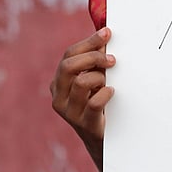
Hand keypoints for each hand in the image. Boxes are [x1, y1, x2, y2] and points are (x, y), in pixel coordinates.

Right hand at [49, 27, 116, 169]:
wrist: (102, 138)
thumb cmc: (100, 102)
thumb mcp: (95, 79)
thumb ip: (96, 60)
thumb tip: (105, 35)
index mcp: (59, 81)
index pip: (69, 54)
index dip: (89, 42)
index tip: (107, 33)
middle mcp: (59, 96)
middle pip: (69, 66)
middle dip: (93, 57)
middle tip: (112, 60)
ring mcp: (69, 111)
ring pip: (81, 82)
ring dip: (99, 77)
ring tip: (109, 82)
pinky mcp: (84, 124)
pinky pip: (93, 103)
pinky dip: (105, 94)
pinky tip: (112, 92)